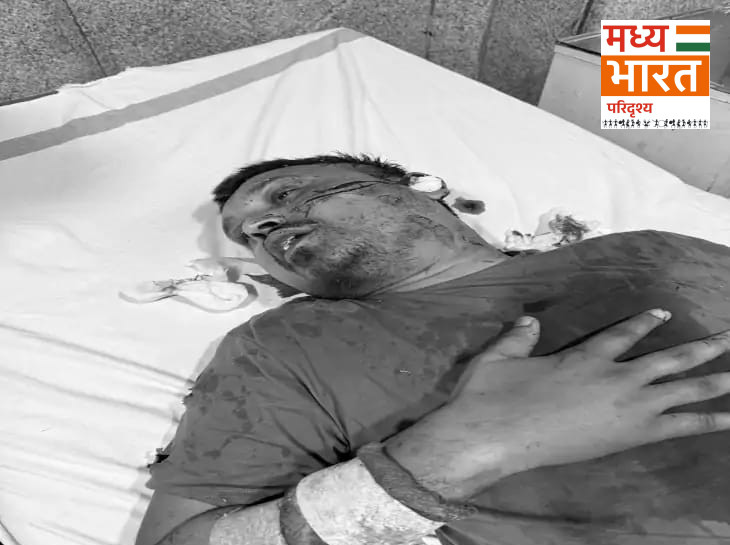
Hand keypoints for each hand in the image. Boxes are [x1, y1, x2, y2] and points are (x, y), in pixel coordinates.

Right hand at [386, 309, 729, 500]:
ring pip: (682, 388)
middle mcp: (613, 376)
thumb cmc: (491, 396)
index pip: (623, 334)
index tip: (663, 313)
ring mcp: (626, 407)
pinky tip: (728, 419)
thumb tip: (528, 319)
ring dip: (714, 378)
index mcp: (583, 356)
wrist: (494, 436)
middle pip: (668, 359)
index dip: (645, 322)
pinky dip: (707, 421)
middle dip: (702, 347)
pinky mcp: (629, 435)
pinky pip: (680, 426)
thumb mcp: (498, 358)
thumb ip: (518, 337)